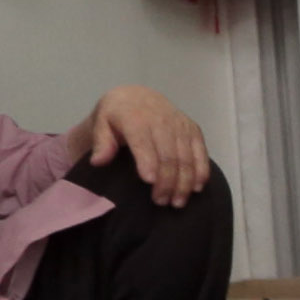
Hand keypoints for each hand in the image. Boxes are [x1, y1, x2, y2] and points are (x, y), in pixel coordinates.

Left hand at [74, 85, 207, 205]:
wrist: (139, 97)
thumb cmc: (117, 116)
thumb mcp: (101, 124)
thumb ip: (101, 143)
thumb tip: (98, 162)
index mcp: (136, 119)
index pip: (144, 143)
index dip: (148, 162)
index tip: (149, 182)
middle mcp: (162, 121)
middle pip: (169, 155)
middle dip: (167, 181)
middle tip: (161, 202)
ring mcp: (181, 126)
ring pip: (187, 158)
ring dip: (184, 182)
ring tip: (177, 202)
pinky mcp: (194, 130)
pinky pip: (201, 153)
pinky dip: (201, 172)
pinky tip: (195, 188)